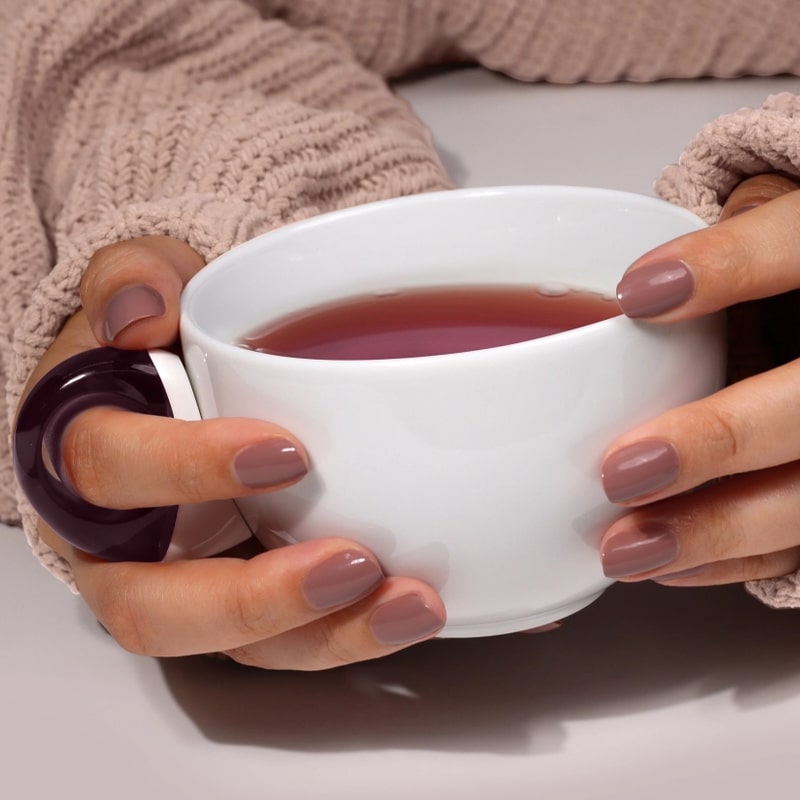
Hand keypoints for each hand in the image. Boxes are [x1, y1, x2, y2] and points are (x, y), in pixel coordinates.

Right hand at [25, 236, 444, 668]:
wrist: (173, 385)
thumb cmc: (157, 342)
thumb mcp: (143, 284)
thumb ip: (133, 278)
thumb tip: (142, 312)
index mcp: (86, 457)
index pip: (110, 469)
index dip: (188, 468)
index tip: (288, 453)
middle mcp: (120, 541)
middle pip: (153, 605)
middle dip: (254, 599)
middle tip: (352, 562)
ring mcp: (182, 582)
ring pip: (229, 645)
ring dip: (322, 635)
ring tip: (410, 603)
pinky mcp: (241, 600)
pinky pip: (283, 641)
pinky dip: (347, 633)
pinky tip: (409, 606)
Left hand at [598, 174, 799, 586]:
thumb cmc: (788, 269)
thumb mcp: (764, 229)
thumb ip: (712, 247)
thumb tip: (603, 286)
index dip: (732, 266)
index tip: (635, 293)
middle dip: (720, 441)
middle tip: (622, 469)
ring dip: (717, 529)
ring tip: (624, 548)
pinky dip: (734, 558)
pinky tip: (666, 564)